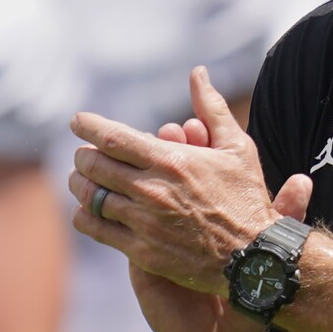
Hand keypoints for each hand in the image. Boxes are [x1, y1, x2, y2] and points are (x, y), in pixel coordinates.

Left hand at [68, 66, 310, 331]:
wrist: (255, 258)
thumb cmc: (247, 198)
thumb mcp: (237, 147)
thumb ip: (212, 108)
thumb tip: (198, 73)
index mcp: (171, 160)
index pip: (114, 137)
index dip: (89, 126)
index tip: (77, 121)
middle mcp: (152, 190)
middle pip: (95, 165)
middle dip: (83, 156)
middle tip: (82, 153)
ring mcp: (144, 222)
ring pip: (91, 198)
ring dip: (80, 184)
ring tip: (81, 179)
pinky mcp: (142, 251)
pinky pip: (98, 230)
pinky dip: (86, 217)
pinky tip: (88, 211)